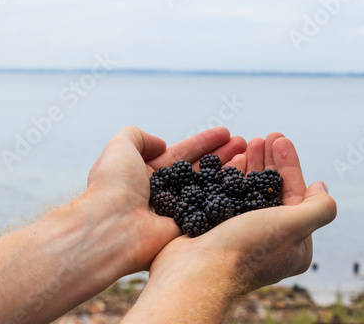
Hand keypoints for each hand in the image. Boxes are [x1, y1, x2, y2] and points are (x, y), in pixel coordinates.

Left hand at [80, 126, 246, 276]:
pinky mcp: (186, 231)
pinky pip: (210, 210)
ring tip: (250, 154)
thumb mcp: (120, 147)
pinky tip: (246, 183)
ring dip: (229, 172)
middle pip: (198, 171)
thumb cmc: (114, 184)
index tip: (225, 132)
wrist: (112, 226)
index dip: (203, 143)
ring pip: (208, 189)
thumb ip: (139, 136)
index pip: (181, 155)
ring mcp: (176, 213)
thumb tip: (163, 144)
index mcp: (146, 175)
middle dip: (221, 156)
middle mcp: (163, 194)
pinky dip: (228, 196)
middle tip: (244, 143)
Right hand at [122, 133, 336, 322]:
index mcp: (293, 244)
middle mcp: (269, 239)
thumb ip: (318, 208)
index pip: (296, 195)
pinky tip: (230, 159)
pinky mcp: (217, 228)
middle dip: (269, 161)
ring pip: (249, 191)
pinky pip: (228, 196)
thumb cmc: (246, 249)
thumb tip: (322, 188)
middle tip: (265, 136)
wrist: (195, 273)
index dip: (289, 165)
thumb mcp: (293, 227)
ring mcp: (241, 234)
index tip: (280, 139)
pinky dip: (230, 176)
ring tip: (247, 141)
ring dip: (251, 165)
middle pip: (272, 191)